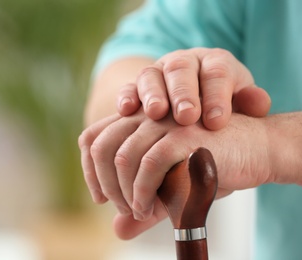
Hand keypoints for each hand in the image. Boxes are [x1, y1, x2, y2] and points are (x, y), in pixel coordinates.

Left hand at [78, 109, 271, 238]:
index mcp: (137, 120)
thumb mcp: (169, 187)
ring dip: (124, 193)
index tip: (101, 198)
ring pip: (122, 158)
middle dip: (105, 184)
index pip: (93, 137)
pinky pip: (149, 164)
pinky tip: (152, 207)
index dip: (89, 169)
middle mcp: (146, 115)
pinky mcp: (184, 135)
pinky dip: (143, 192)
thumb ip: (143, 205)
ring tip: (141, 210)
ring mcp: (165, 122)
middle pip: (102, 147)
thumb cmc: (208, 166)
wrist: (254, 150)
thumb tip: (118, 231)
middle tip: (124, 209)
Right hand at [117, 48, 270, 129]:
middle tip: (186, 117)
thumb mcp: (240, 105)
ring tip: (156, 113)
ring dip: (152, 93)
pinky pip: (128, 87)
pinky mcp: (137, 87)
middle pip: (181, 68)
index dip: (216, 95)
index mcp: (213, 63)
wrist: (194, 105)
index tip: (216, 122)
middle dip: (183, 92)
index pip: (217, 72)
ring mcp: (158, 73)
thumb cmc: (219, 108)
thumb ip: (250, 104)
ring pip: (151, 74)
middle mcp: (183, 62)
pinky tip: (126, 111)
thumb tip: (258, 103)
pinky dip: (126, 96)